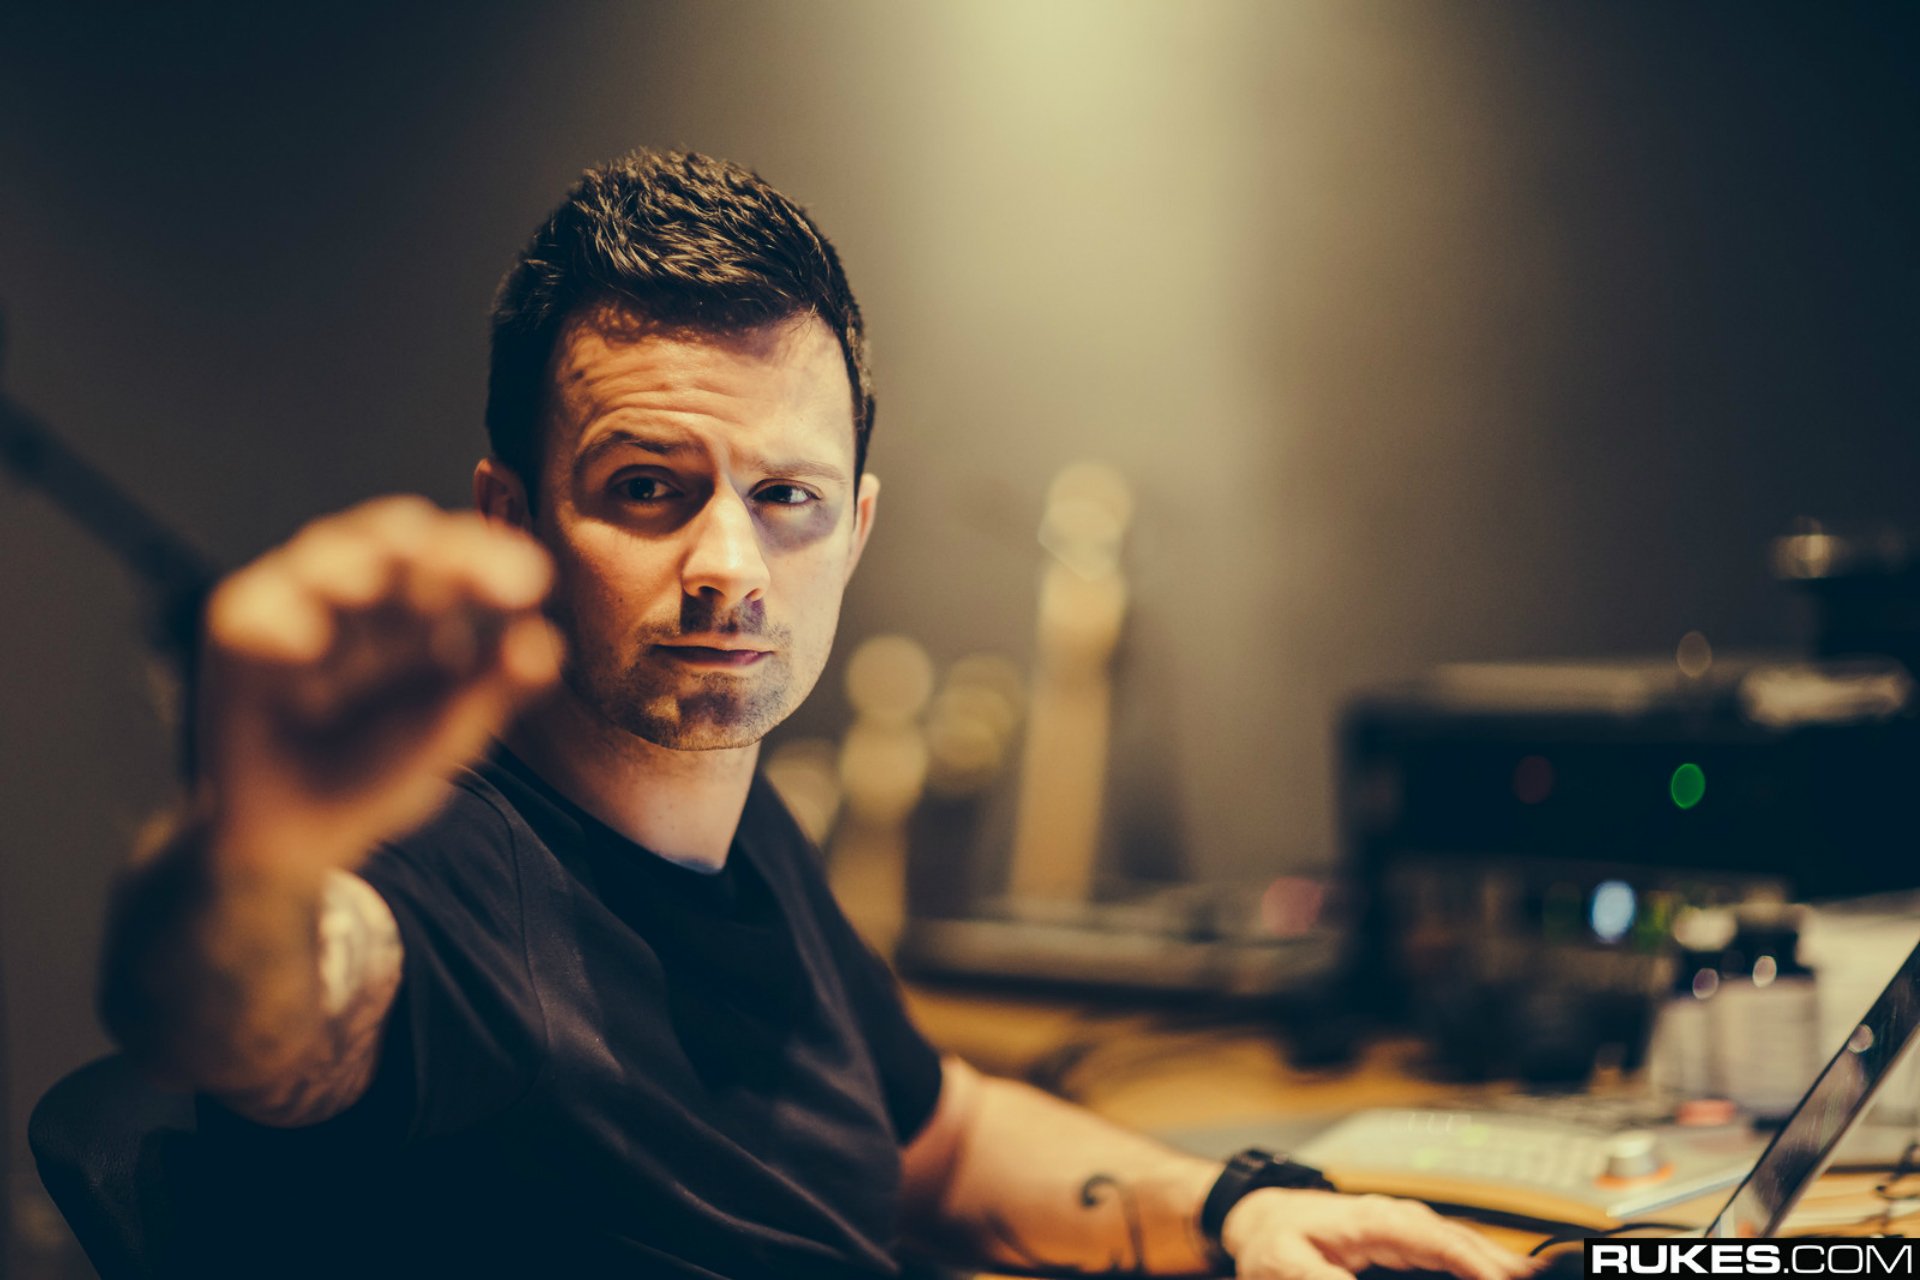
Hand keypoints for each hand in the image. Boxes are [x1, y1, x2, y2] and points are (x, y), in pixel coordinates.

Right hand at [193, 495, 560, 873]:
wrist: (298, 831)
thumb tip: (548, 642)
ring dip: (351, 568)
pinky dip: (279, 625)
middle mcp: (361, 586)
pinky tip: (308, 646)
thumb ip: (495, 688)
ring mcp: (296, 599)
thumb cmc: (376, 765)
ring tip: (375, 587)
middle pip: (396, 542)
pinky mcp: (236, 632)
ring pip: (322, 557)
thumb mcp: (446, 732)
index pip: (457, 555)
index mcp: (420, 601)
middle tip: (476, 575)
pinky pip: (251, 615)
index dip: (490, 558)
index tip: (532, 581)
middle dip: (437, 554)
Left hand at [1221, 1189, 1537, 1279]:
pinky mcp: (1406, 1241)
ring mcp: (1405, 1228)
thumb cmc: (1274, 1238)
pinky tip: (1498, 1275)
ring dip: (1497, 1263)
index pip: (1436, 1239)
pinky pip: (1451, 1252)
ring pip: (1462, 1245)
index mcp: (1374, 1220)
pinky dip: (1478, 1264)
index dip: (1474, 1262)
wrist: (1263, 1216)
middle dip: (1501, 1264)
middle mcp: (1398, 1219)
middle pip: (1461, 1241)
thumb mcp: (1285, 1264)